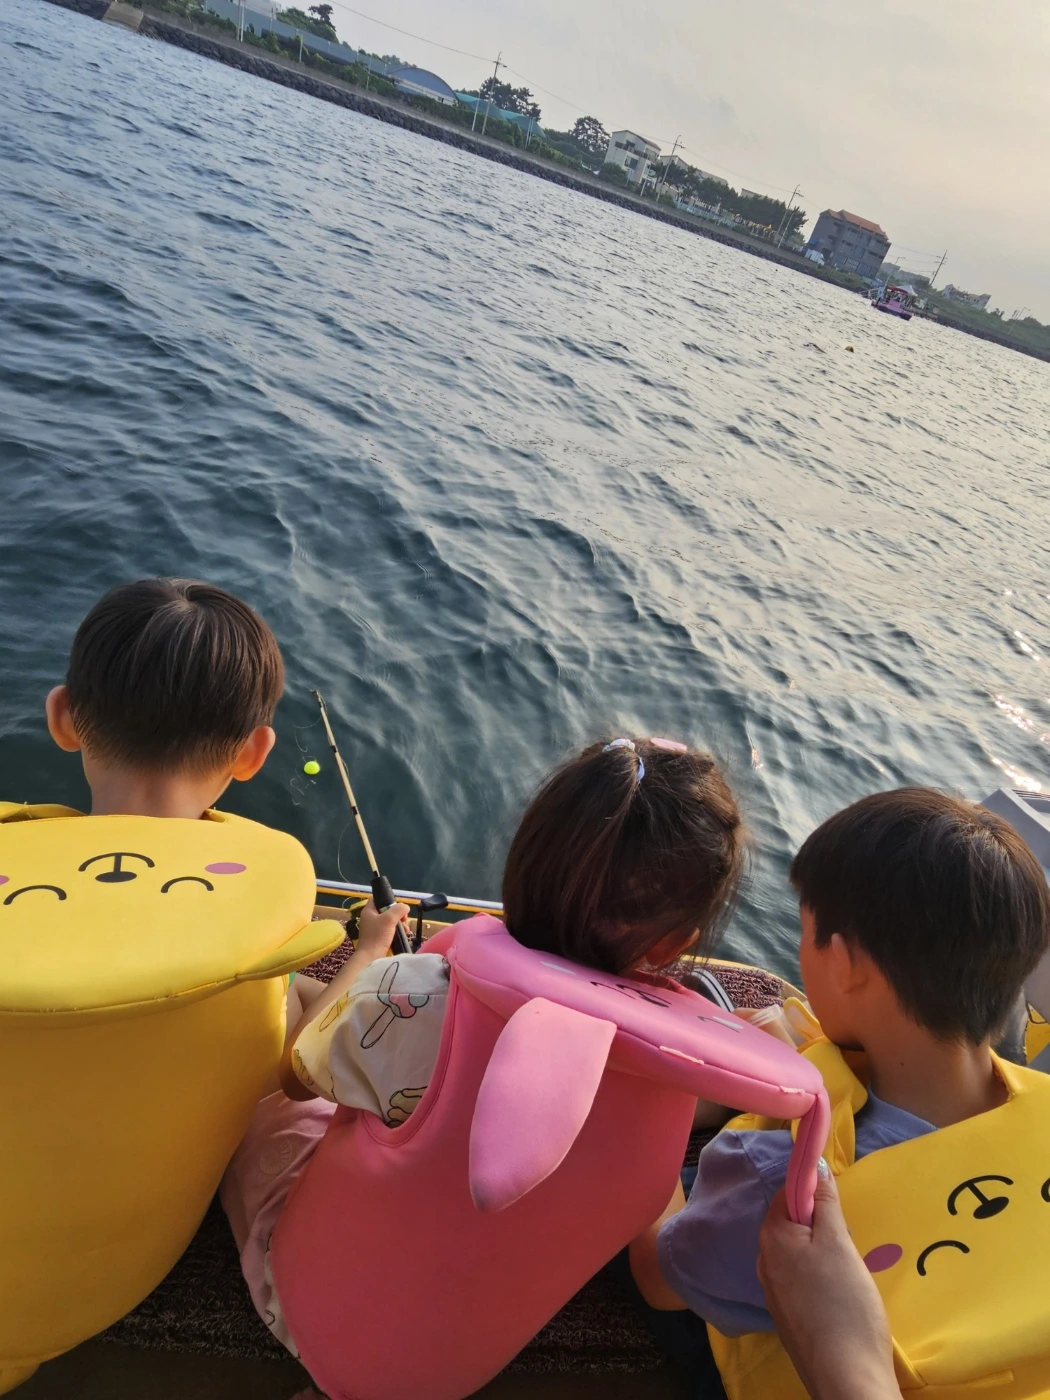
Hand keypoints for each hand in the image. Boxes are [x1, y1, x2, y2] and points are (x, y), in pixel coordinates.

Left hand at [356, 898, 409, 957]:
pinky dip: (396, 931)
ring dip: (399, 923)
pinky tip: (403, 934)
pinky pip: (389, 930)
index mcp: (369, 911)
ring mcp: (374, 928)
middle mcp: (370, 918)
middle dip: (398, 914)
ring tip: (405, 929)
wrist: (371, 958)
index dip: (388, 899)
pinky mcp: (378, 937)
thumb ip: (398, 910)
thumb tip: (405, 907)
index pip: (378, 898)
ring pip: (389, 920)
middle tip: (404, 919)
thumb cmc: (377, 936)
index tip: (398, 906)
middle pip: (386, 910)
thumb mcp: (389, 919)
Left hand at [757, 1171, 899, 1399]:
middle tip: (848, 1241)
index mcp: (770, 1238)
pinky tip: (841, 1293)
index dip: (813, 1190)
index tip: (839, 1201)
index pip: (787, 1194)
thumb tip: (814, 1165)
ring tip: (848, 1269)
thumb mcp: (839, 1244)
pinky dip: (820, 1278)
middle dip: (820, 1224)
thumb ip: (825, 1203)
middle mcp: (764, 1262)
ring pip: (798, 1254)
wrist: (847, 1378)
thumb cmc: (844, 1304)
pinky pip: (801, 1280)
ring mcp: (774, 1293)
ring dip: (822, 1252)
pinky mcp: (788, 1317)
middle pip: (792, 1224)